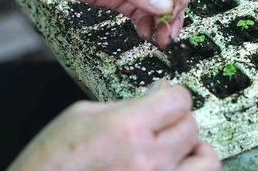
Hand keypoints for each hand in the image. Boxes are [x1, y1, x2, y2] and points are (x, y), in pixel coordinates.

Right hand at [8, 82, 220, 170]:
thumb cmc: (50, 162)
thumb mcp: (81, 116)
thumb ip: (126, 104)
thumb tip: (158, 94)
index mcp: (126, 127)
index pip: (179, 99)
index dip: (173, 94)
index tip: (166, 97)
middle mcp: (148, 159)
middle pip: (191, 126)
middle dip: (178, 119)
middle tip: (163, 122)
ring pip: (206, 161)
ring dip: (195, 150)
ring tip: (179, 149)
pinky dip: (189, 170)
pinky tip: (173, 166)